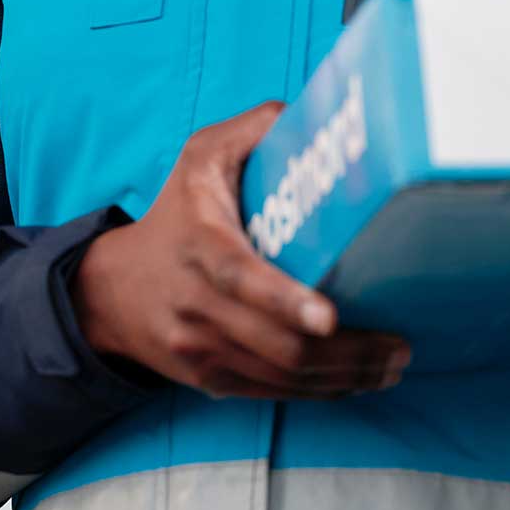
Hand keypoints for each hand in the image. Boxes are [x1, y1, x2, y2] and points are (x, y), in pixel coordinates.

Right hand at [73, 100, 410, 397]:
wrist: (110, 292)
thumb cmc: (175, 213)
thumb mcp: (201, 156)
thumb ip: (255, 128)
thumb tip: (315, 116)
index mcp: (200, 244)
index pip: (239, 278)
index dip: (284, 301)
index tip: (330, 318)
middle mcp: (197, 304)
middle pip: (276, 345)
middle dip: (347, 353)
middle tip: (399, 347)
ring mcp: (202, 349)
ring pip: (281, 378)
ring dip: (345, 378)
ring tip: (392, 366)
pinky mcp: (209, 378)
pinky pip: (272, 393)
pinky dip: (320, 391)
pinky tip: (358, 381)